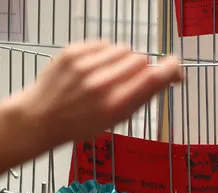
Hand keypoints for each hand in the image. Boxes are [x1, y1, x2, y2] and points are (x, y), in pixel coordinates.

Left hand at [15, 41, 181, 149]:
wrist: (42, 117)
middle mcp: (101, 84)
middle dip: (141, 68)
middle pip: (140, 59)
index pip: (153, 78)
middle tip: (130, 79)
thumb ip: (142, 96)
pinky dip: (104, 54)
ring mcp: (85, 66)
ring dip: (122, 59)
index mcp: (116, 105)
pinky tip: (95, 68)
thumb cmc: (82, 122)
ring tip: (110, 74)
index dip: (170, 68)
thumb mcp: (117, 119)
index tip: (176, 65)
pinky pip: (103, 44)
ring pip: (123, 49)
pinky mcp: (72, 52)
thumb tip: (168, 76)